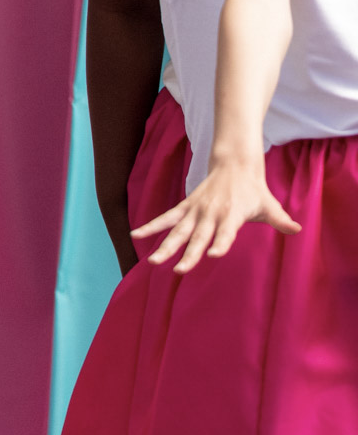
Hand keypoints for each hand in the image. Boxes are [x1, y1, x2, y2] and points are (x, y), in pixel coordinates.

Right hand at [133, 156, 300, 271]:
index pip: (226, 232)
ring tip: (153, 261)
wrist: (234, 163)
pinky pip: (166, 218)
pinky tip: (136, 236)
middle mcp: (211, 213)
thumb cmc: (254, 190)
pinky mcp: (186, 207)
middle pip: (198, 237)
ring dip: (165, 246)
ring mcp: (196, 210)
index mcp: (232, 214)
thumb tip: (297, 229)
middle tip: (179, 271)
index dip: (221, 243)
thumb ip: (280, 219)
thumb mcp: (269, 204)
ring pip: (178, 231)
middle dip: (188, 254)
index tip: (213, 255)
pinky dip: (151, 226)